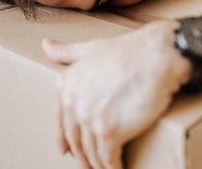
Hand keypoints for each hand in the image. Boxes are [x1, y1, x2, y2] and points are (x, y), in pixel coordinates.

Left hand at [43, 20, 190, 168]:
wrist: (156, 56)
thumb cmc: (129, 51)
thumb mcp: (91, 48)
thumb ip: (66, 52)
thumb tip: (45, 45)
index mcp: (66, 85)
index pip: (62, 121)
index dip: (65, 139)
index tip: (66, 150)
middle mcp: (73, 103)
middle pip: (75, 140)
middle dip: (82, 156)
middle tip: (88, 165)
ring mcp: (90, 119)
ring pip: (90, 153)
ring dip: (97, 165)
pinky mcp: (110, 132)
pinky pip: (108, 159)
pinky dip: (113, 168)